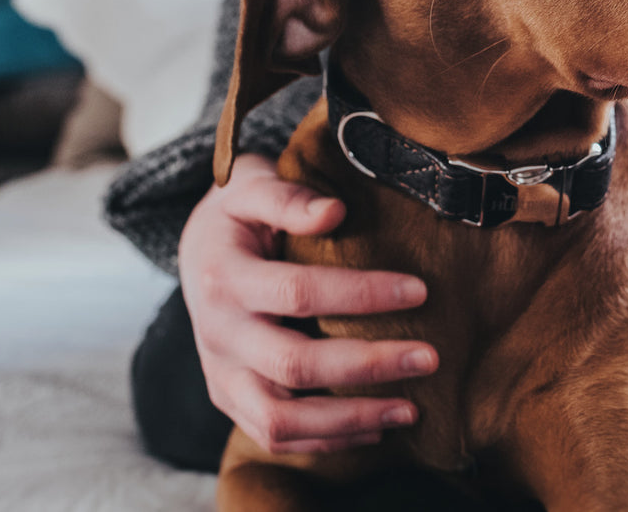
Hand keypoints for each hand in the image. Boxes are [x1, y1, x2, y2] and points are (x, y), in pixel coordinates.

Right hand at [178, 153, 439, 453]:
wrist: (197, 250)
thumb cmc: (238, 213)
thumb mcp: (251, 187)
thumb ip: (289, 198)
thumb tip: (334, 212)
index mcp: (223, 277)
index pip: (297, 292)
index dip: (361, 294)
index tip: (419, 290)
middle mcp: (217, 334)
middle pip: (294, 365)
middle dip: (369, 365)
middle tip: (430, 357)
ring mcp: (220, 375)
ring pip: (280, 420)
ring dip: (351, 420)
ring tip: (411, 409)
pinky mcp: (231, 400)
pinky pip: (275, 436)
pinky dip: (328, 440)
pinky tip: (377, 426)